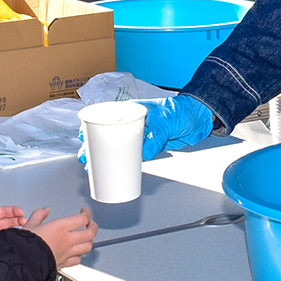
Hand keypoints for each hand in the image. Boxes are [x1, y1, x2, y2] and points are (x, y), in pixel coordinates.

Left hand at [0, 205, 25, 248]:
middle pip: (6, 219)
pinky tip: (16, 236)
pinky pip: (4, 237)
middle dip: (16, 218)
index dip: (11, 211)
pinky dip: (11, 236)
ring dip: (15, 226)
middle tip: (24, 219)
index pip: (1, 212)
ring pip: (7, 227)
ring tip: (24, 226)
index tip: (19, 211)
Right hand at [24, 207, 97, 268]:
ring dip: (89, 241)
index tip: (84, 211)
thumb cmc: (25, 245)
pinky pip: (77, 259)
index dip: (87, 213)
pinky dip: (80, 255)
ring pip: (87, 247)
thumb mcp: (30, 224)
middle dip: (93, 226)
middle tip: (90, 223)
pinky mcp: (63, 263)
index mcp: (61, 227)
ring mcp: (67, 253)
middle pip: (90, 233)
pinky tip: (77, 252)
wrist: (22, 263)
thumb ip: (39, 215)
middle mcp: (67, 240)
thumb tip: (44, 211)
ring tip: (87, 237)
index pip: (83, 218)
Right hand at [78, 95, 214, 163]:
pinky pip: (131, 155)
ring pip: (117, 146)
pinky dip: (122, 163)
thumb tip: (143, 153)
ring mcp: (140, 135)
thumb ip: (155, 137)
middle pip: (107, 134)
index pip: (106, 116)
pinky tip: (114, 170)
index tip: (82, 136)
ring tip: (92, 168)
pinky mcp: (149, 146)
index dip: (91, 125)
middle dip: (93, 146)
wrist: (199, 118)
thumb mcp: (166, 121)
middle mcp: (133, 122)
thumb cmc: (181, 111)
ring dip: (104, 157)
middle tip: (84, 158)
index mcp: (132, 110)